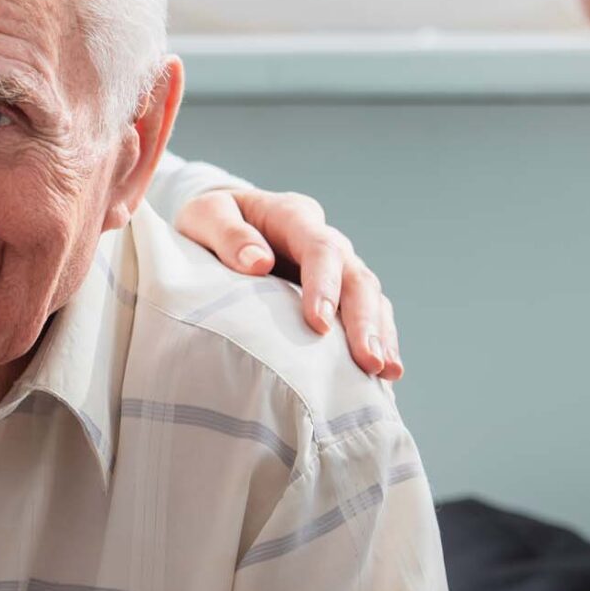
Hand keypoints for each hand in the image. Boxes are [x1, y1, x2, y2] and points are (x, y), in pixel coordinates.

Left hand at [174, 188, 401, 380]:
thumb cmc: (210, 222)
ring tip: (384, 372)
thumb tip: (258, 263)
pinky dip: (378, 340)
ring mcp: (336, 266)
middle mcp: (324, 240)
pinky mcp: (337, 291)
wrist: (220, 223)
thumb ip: (227, 234)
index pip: (320, 248)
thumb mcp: (205, 215)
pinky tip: (382, 374)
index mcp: (293, 216)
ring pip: (370, 297)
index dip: (324, 285)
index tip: (318, 324)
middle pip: (357, 277)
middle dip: (364, 320)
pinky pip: (368, 313)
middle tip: (369, 361)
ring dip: (379, 335)